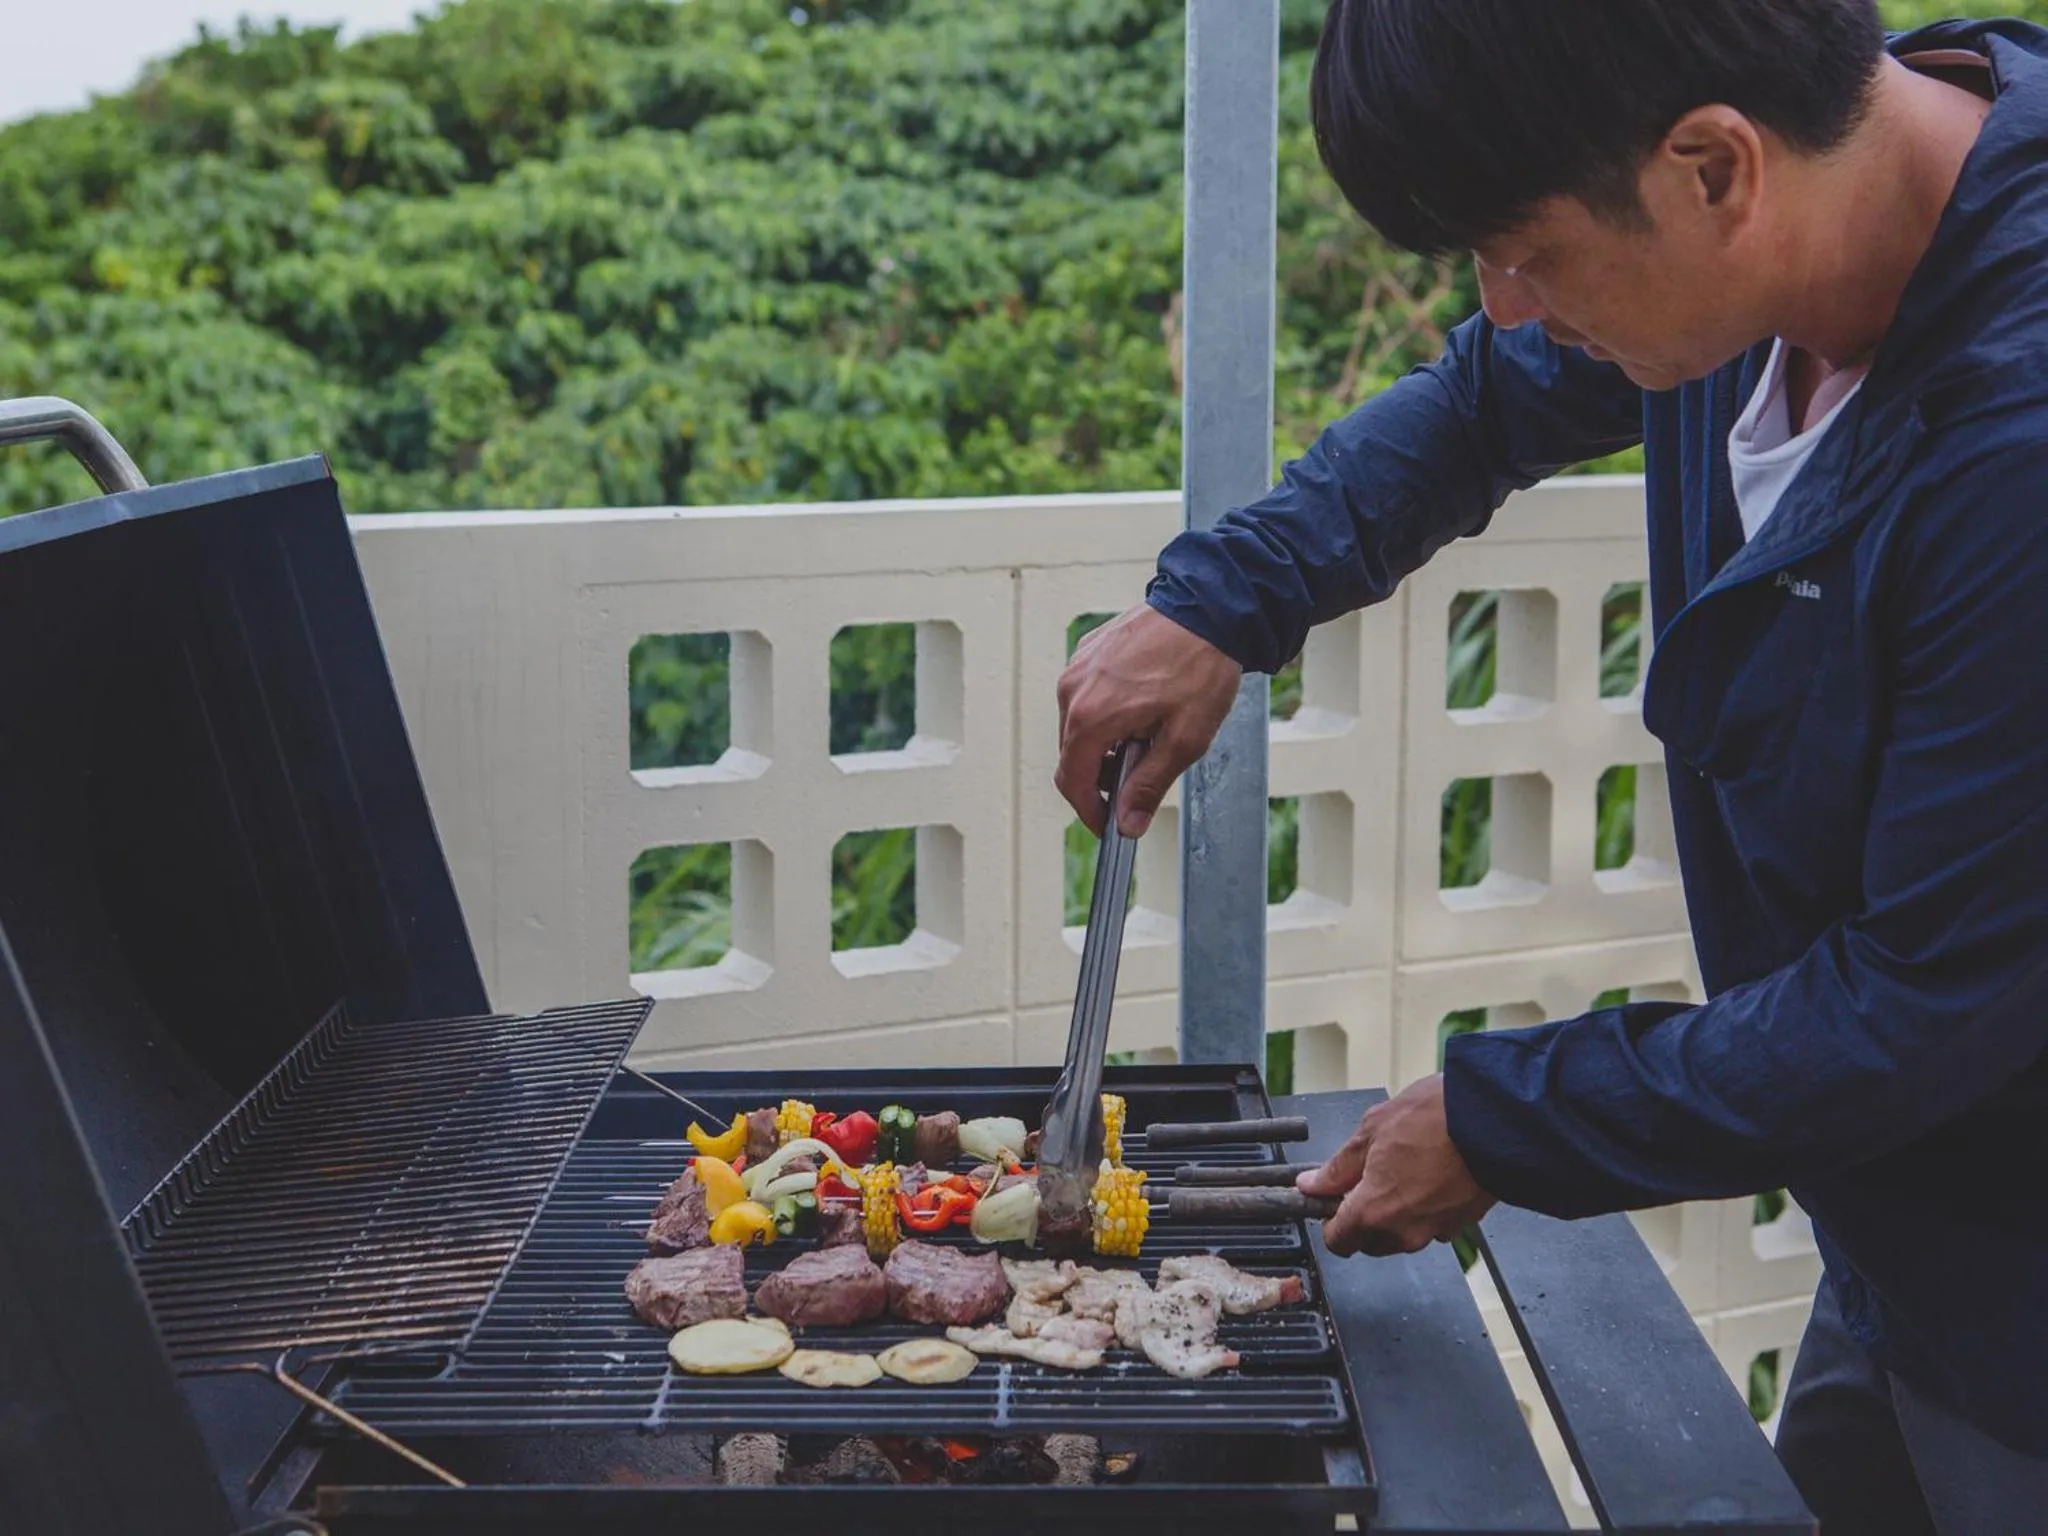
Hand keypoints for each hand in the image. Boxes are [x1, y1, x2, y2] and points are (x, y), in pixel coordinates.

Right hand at [1055, 603, 1241, 837]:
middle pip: (1073, 756)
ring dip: (1104, 744)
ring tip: (1147, 736)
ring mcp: (1077, 667)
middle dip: (1101, 777)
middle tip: (1139, 781)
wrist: (1209, 607)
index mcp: (1091, 716)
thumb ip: (1149, 785)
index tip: (1109, 824)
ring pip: (1078, 726)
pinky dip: (1105, 714)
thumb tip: (1128, 823)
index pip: (1072, 781)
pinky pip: (1085, 696)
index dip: (1089, 811)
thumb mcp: (1184, 739)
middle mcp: (1073, 690)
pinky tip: (1140, 708)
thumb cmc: (1200, 666)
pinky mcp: (1088, 650)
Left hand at [1296, 1075, 1496, 1256]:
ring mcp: (1435, 1231)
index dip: (1330, 1219)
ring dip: (1393, 1213)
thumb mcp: (1371, 1130)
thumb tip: (1312, 1184)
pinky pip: (1430, 1225)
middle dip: (1361, 1216)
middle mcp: (1403, 1232)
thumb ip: (1338, 1167)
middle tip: (1367, 1177)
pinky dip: (1424, 1208)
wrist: (1495, 1120)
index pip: (1337, 1241)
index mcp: (1373, 1212)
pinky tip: (1428, 1175)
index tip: (1332, 1198)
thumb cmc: (1436, 1119)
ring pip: (1399, 1236)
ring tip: (1402, 1169)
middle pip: (1368, 1242)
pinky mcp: (1461, 1224)